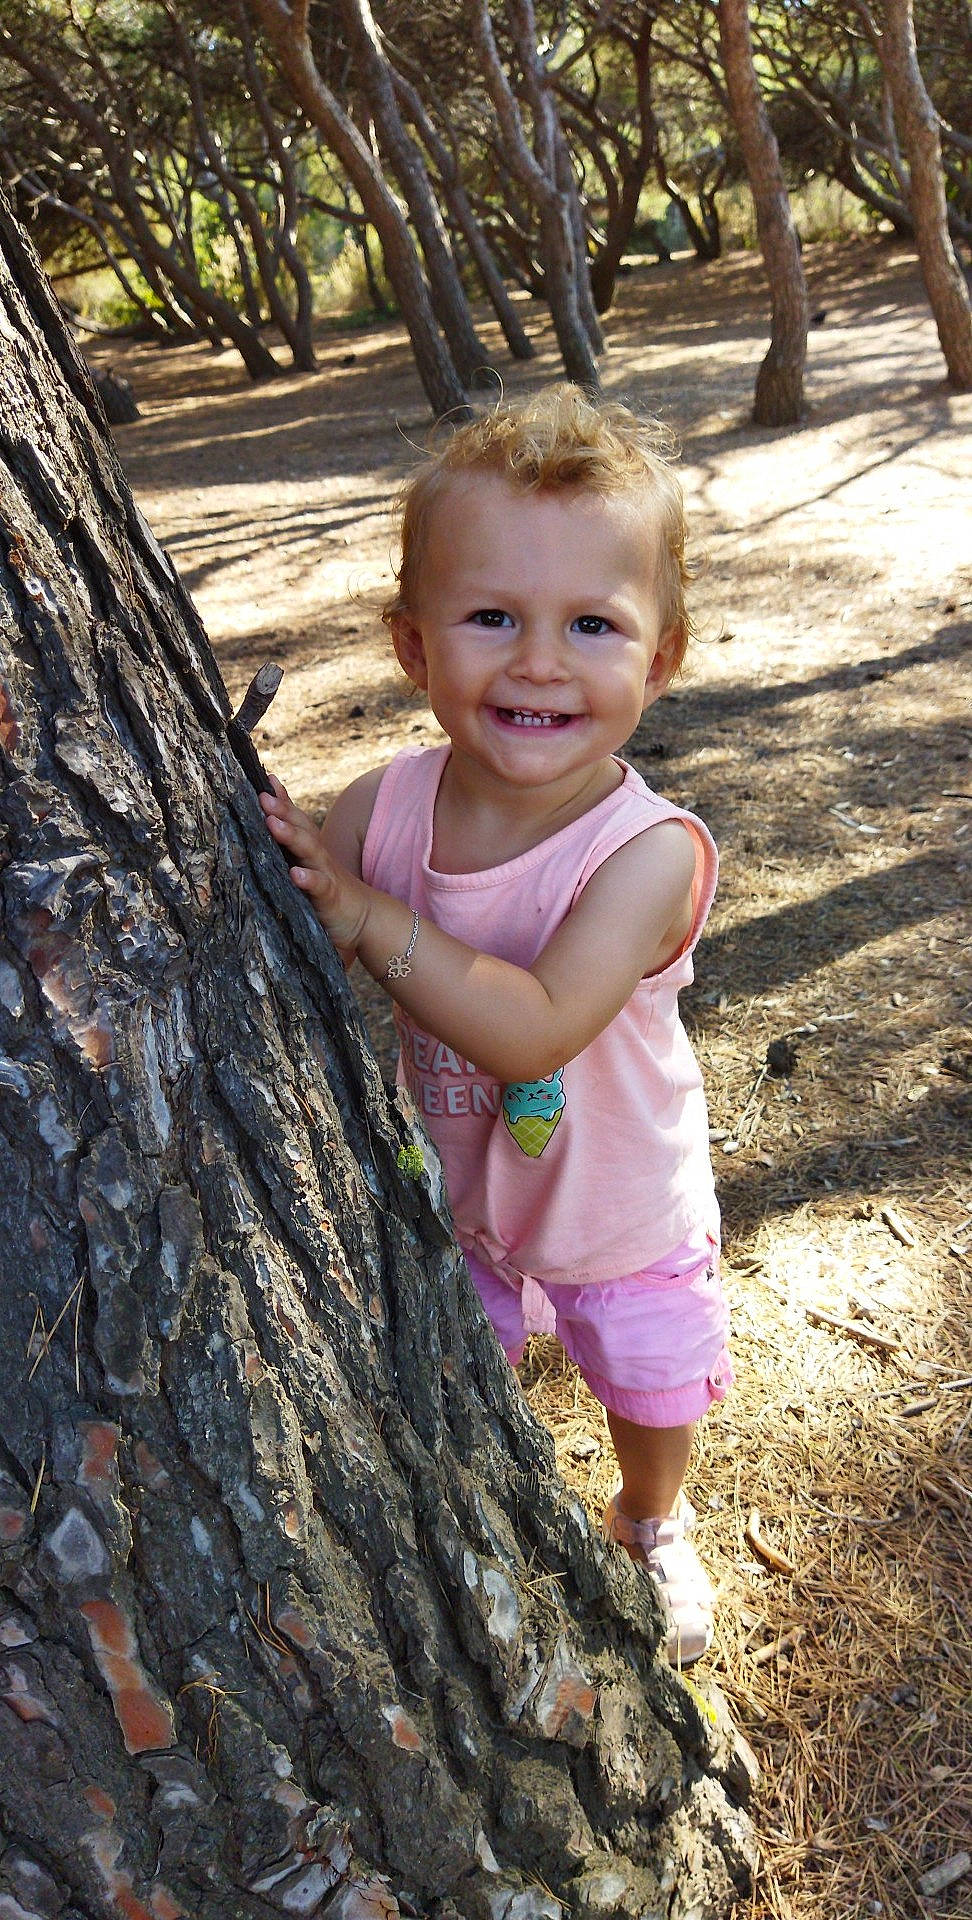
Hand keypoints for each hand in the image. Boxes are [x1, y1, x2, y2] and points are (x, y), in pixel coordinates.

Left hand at [259, 775, 369, 950]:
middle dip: (282, 810)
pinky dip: (308, 879)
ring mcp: (325, 873)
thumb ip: (288, 844)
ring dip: (291, 835)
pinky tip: (295, 875)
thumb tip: (262, 822)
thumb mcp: (304, 864)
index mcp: (307, 847)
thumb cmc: (325, 888)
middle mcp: (316, 855)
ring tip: (272, 823)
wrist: (363, 916)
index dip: (282, 799)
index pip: (294, 818)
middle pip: (301, 827)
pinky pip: (319, 885)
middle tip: (262, 795)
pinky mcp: (330, 896)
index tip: (265, 779)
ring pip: (309, 850)